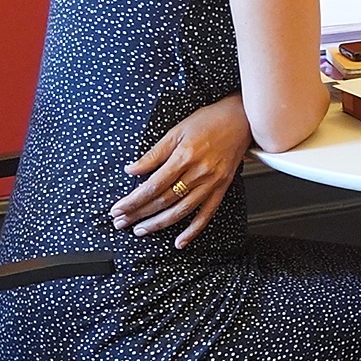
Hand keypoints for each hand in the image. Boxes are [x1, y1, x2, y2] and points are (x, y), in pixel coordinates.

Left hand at [112, 95, 250, 246]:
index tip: (118, 208)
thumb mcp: (176, 131)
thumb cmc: (210, 121)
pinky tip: (180, 241)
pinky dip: (193, 230)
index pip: (153, 185)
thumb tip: (132, 169)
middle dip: (139, 213)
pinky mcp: (222, 187)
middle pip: (164, 200)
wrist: (242, 120)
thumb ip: (154, 154)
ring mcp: (211, 182)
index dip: (133, 200)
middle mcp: (198, 173)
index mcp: (184, 157)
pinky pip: (207, 213)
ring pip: (182, 210)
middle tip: (121, 222)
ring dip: (159, 224)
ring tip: (141, 230)